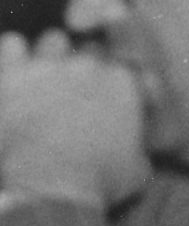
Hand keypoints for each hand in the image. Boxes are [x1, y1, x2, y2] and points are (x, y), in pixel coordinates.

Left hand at [0, 31, 148, 208]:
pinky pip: (12, 44)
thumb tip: (137, 151)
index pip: (125, 71)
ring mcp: (47, 64)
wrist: (48, 184)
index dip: (117, 88)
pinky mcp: (11, 71)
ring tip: (46, 80)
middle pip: (89, 53)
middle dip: (86, 72)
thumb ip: (139, 149)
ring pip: (53, 40)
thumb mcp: (137, 172)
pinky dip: (14, 56)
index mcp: (123, 85)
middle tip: (78, 98)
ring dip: (52, 56)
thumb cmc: (97, 182)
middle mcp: (87, 66)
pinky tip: (16, 74)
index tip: (111, 105)